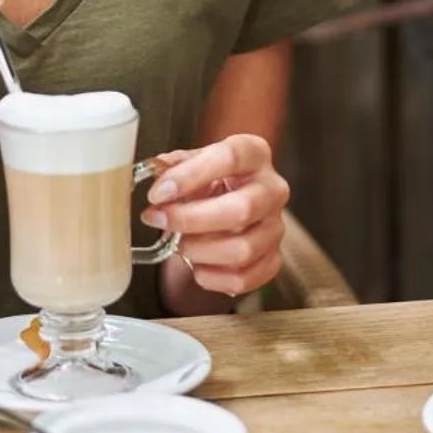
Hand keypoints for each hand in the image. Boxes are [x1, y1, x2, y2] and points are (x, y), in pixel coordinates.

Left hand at [141, 134, 288, 297]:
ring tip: (177, 244)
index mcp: (254, 154)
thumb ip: (172, 167)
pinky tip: (197, 266)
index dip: (189, 176)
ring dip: (199, 250)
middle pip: (241, 210)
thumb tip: (156, 179)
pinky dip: (213, 278)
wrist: (229, 202)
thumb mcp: (192, 161)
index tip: (157, 193)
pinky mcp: (272, 259)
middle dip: (191, 219)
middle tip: (158, 220)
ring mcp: (276, 227)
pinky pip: (244, 278)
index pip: (229, 158)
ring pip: (243, 249)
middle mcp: (272, 189)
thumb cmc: (210, 179)